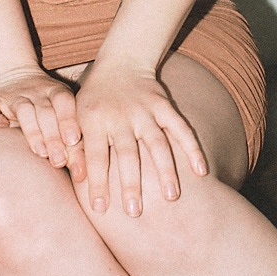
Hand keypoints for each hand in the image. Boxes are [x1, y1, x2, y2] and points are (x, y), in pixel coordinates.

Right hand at [0, 66, 85, 179]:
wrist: (13, 77)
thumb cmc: (47, 113)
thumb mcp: (62, 120)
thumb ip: (74, 145)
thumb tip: (81, 173)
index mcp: (55, 91)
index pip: (64, 101)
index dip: (68, 119)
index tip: (73, 141)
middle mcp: (35, 91)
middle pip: (45, 110)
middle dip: (53, 136)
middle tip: (59, 161)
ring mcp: (12, 94)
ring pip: (23, 109)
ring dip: (32, 131)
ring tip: (40, 152)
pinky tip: (0, 128)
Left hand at [75, 59, 207, 216]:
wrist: (120, 63)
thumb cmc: (94, 100)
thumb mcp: (76, 118)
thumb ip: (75, 147)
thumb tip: (76, 178)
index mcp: (94, 120)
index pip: (95, 156)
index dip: (97, 182)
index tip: (100, 208)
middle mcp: (120, 116)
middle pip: (127, 153)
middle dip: (131, 183)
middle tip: (134, 212)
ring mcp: (145, 111)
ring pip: (157, 143)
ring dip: (165, 171)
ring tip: (171, 197)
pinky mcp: (164, 106)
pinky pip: (181, 128)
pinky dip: (192, 149)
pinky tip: (201, 172)